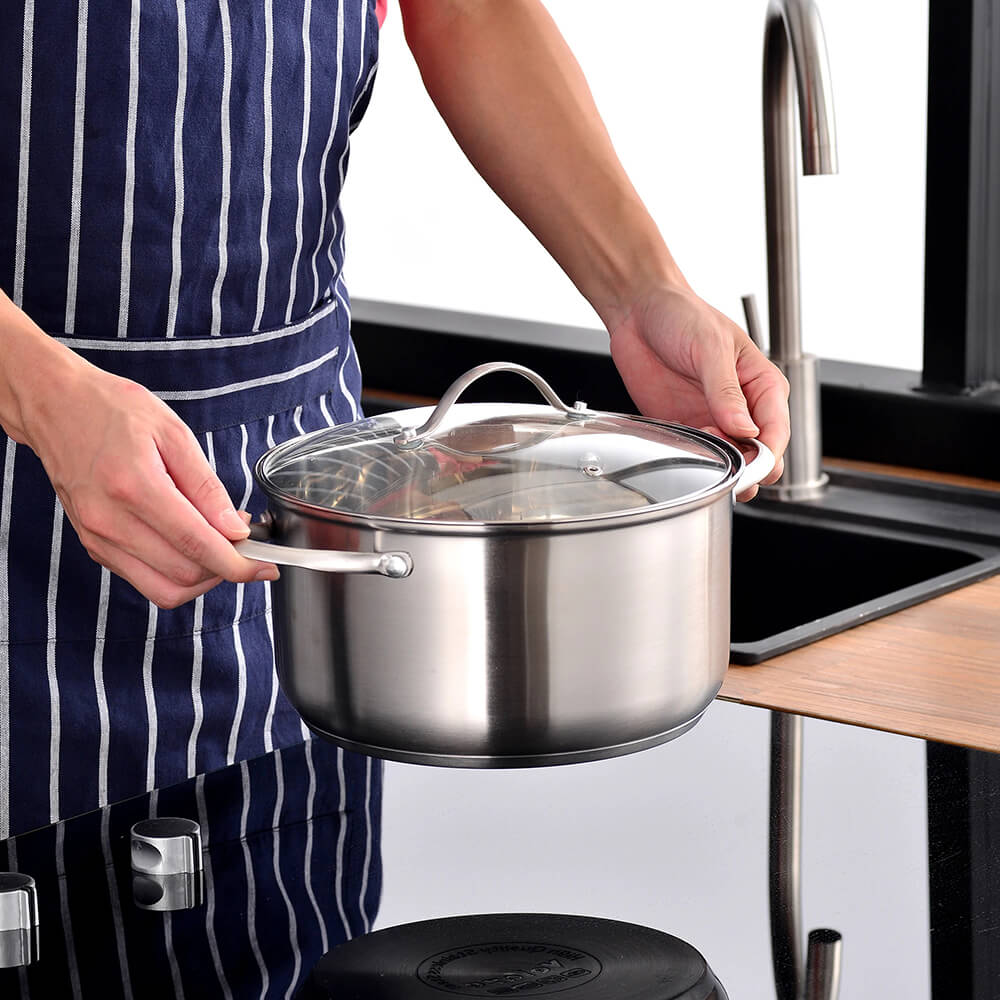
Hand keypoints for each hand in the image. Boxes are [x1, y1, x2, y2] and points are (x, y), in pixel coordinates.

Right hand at [20, 352, 276, 608]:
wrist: (56, 407)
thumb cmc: (113, 411)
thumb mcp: (173, 433)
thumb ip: (207, 486)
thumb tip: (235, 528)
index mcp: (134, 487)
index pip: (197, 545)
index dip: (238, 564)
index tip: (265, 567)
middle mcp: (110, 521)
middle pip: (184, 574)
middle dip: (225, 568)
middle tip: (244, 542)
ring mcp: (97, 538)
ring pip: (164, 589)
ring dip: (202, 578)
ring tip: (219, 546)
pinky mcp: (94, 545)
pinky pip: (143, 579)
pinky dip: (175, 572)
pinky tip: (190, 543)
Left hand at [606, 281, 789, 500]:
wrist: (639, 311)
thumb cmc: (683, 315)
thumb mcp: (710, 347)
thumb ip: (726, 391)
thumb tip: (746, 429)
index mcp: (763, 385)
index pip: (777, 433)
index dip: (766, 455)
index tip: (748, 465)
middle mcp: (743, 407)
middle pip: (757, 455)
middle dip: (744, 467)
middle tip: (721, 461)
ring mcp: (714, 419)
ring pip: (728, 462)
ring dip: (717, 465)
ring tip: (698, 447)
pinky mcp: (685, 425)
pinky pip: (696, 455)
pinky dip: (692, 460)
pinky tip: (682, 445)